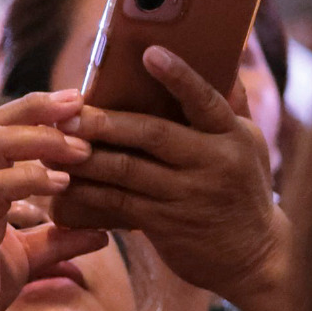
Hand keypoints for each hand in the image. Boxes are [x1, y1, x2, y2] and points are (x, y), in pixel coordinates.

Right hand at [0, 91, 107, 310]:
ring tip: (82, 149)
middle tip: (81, 103)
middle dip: (38, 108)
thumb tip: (101, 233)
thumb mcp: (21, 260)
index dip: (31, 115)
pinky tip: (63, 183)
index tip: (73, 107)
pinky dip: (32, 178)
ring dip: (42, 139)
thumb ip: (57, 242)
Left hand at [57, 47, 291, 310]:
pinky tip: (64, 181)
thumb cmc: (245, 191)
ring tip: (55, 143)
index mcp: (234, 137)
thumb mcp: (249, 146)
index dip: (179, 76)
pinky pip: (118, 202)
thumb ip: (230, 105)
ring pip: (127, 170)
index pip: (206, 100)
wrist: (256, 258)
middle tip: (69, 112)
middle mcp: (215, 164)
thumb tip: (226, 53)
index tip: (150, 52)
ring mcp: (189, 196)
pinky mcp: (167, 224)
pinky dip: (88, 191)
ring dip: (87, 156)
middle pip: (153, 134)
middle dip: (107, 122)